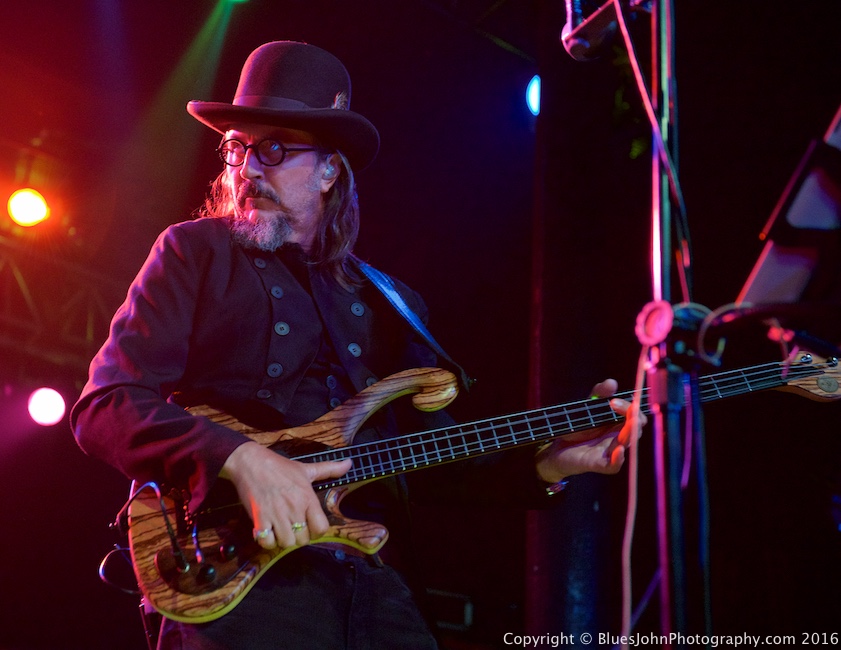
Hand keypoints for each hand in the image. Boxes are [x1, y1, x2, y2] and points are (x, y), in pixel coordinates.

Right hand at [220, 441, 351, 549]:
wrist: (250, 462)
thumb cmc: (279, 466)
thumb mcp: (306, 468)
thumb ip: (329, 469)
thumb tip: (350, 463)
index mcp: (307, 498)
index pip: (322, 528)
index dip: (317, 531)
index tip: (309, 525)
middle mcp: (294, 508)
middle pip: (303, 539)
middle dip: (299, 536)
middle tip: (292, 527)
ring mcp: (276, 515)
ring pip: (287, 543)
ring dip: (283, 540)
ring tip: (279, 530)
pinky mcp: (259, 519)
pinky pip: (266, 542)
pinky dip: (266, 541)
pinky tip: (266, 531)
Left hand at [535, 378, 644, 483]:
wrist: (557, 447)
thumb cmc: (577, 428)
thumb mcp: (587, 408)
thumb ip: (598, 394)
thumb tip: (612, 383)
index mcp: (618, 424)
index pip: (635, 416)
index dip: (630, 407)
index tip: (613, 401)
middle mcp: (618, 438)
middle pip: (636, 430)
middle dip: (635, 418)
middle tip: (629, 409)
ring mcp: (609, 452)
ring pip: (627, 445)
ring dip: (630, 434)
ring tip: (631, 423)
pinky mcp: (598, 464)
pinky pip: (613, 465)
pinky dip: (618, 459)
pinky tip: (619, 450)